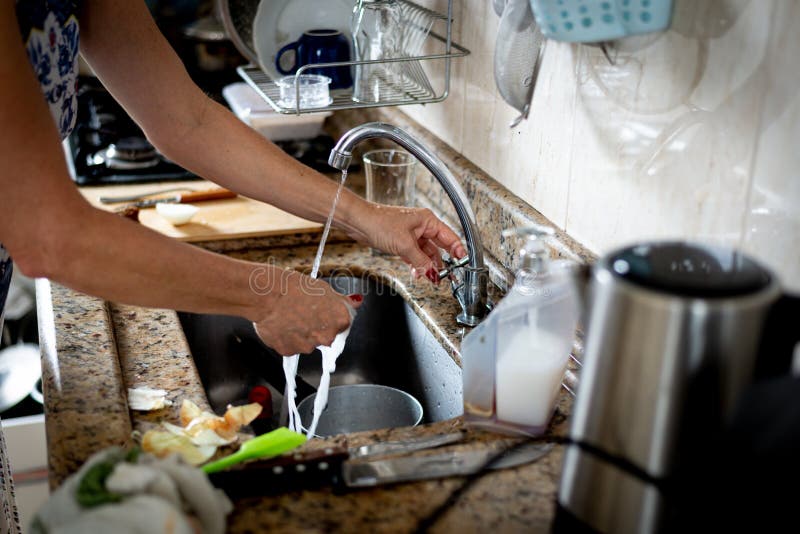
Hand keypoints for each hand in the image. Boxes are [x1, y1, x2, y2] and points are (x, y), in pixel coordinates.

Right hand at [253, 270, 361, 355]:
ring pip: (306, 342)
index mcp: (339, 321)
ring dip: (300, 334)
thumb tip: (357, 302)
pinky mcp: (289, 351)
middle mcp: (327, 338)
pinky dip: (286, 338)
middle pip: (324, 336)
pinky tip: (281, 324)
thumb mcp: (324, 289)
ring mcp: (307, 347)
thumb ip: (342, 301)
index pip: (341, 324)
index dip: (329, 316)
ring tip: (289, 317)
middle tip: (302, 312)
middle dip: (315, 328)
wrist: (268, 295)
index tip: (319, 310)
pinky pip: (290, 346)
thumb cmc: (295, 288)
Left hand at [349, 203, 466, 282]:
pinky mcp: (402, 242)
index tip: (463, 263)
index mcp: (427, 220)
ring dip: (428, 266)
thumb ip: (421, 260)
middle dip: (442, 262)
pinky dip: (417, 265)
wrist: (359, 222)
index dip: (458, 250)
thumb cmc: (380, 223)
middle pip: (439, 247)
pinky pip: (415, 256)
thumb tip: (432, 272)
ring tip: (431, 278)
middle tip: (448, 276)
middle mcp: (422, 226)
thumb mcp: (405, 245)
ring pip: (426, 253)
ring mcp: (412, 234)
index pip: (449, 237)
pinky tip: (418, 273)